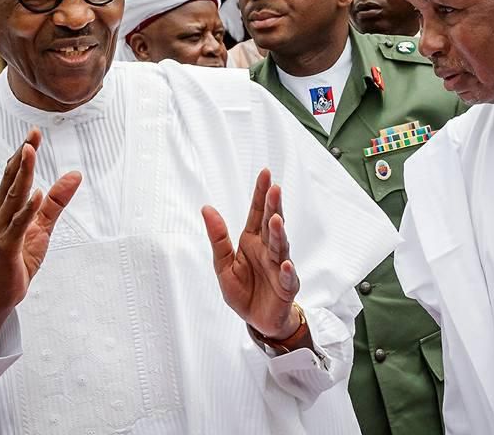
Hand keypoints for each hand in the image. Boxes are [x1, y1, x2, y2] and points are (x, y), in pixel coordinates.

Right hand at [0, 129, 81, 356]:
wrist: (1, 293)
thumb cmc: (18, 257)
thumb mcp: (44, 225)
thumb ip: (57, 201)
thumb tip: (75, 175)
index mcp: (6, 207)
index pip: (14, 176)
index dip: (23, 154)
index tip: (33, 134)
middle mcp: (0, 214)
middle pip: (12, 181)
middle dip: (22, 158)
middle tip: (31, 136)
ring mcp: (1, 230)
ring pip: (12, 198)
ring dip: (21, 176)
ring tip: (29, 154)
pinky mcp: (7, 248)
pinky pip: (17, 226)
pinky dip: (26, 210)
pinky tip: (36, 195)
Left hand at [203, 169, 300, 339]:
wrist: (259, 321)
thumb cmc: (244, 291)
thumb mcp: (223, 265)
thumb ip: (218, 238)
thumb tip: (206, 208)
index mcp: (252, 242)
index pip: (257, 213)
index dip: (261, 194)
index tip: (266, 173)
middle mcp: (268, 250)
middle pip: (271, 225)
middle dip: (273, 207)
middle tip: (275, 189)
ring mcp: (279, 267)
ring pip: (280, 247)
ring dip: (279, 234)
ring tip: (277, 220)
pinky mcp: (286, 287)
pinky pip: (287, 278)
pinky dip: (287, 271)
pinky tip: (285, 263)